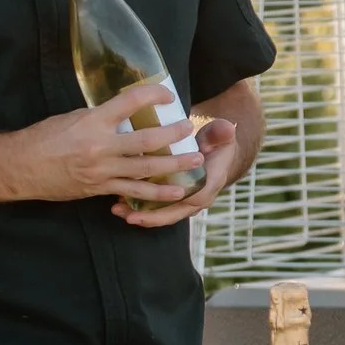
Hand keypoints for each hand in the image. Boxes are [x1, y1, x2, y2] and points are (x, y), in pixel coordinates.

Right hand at [18, 81, 205, 206]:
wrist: (20, 167)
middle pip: (147, 140)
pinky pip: (133, 192)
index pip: (130, 102)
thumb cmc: (44, 137)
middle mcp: (100, 146)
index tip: (167, 94)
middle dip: (174, 135)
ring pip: (147, 169)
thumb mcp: (73, 117)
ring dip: (175, 166)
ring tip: (196, 161)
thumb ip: (101, 116)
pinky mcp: (100, 188)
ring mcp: (102, 170)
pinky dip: (156, 193)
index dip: (153, 95)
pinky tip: (175, 192)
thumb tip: (126, 112)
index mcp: (93, 121)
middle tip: (190, 129)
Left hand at [119, 114, 241, 228]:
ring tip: (118, 211)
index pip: (197, 195)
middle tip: (130, 215)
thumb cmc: (214, 141)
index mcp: (210, 181)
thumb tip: (227, 128)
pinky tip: (118, 205)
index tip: (157, 197)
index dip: (178, 198)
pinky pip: (157, 211)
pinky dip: (139, 210)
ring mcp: (186, 201)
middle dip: (153, 216)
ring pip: (164, 215)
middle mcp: (199, 196)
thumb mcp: (219, 134)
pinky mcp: (173, 201)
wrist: (216, 151)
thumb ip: (220, 132)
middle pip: (176, 212)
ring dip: (141, 215)